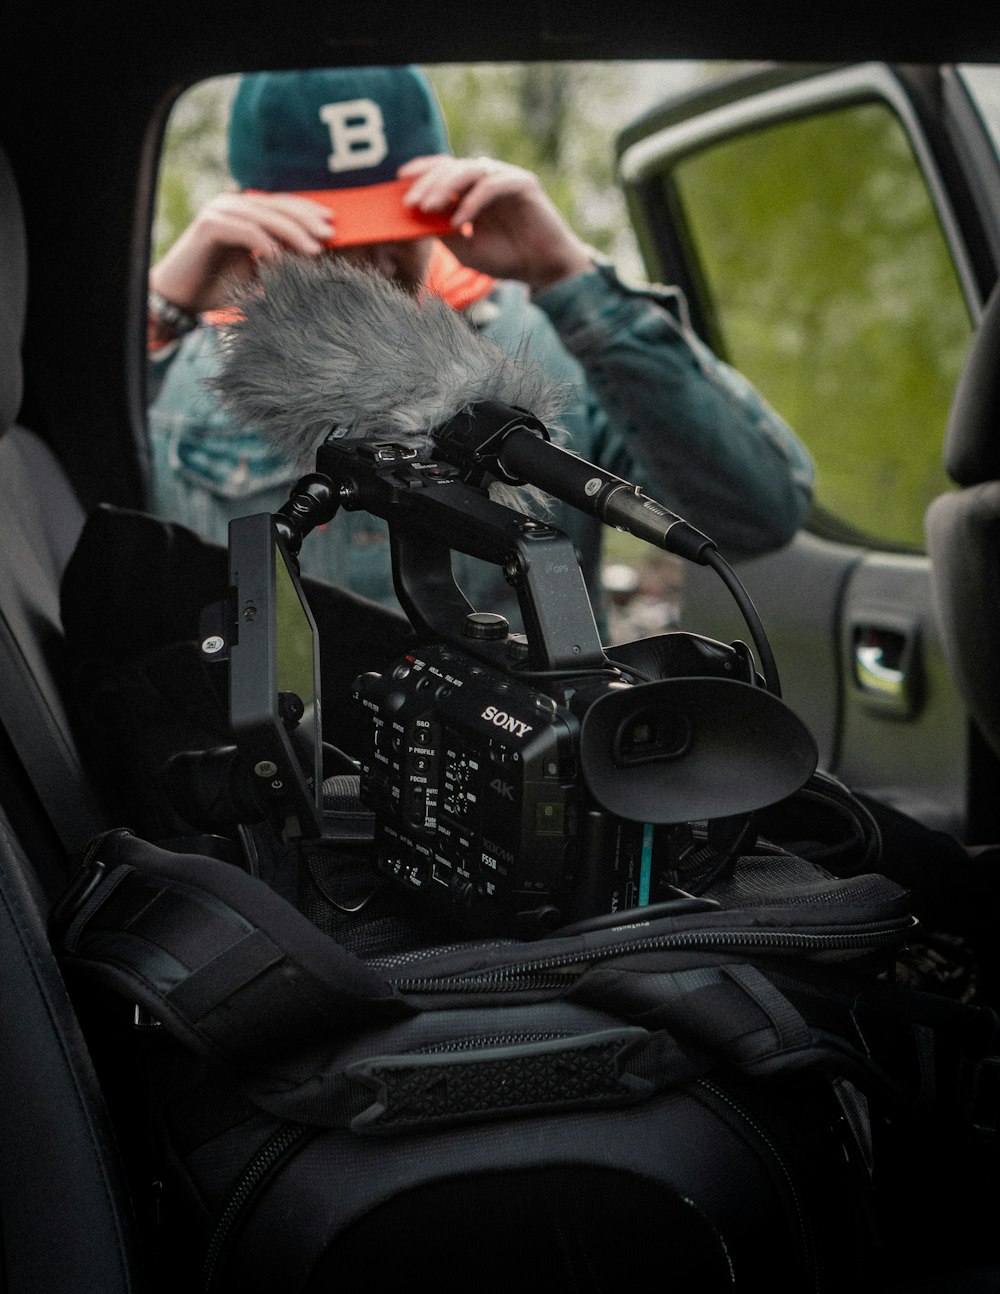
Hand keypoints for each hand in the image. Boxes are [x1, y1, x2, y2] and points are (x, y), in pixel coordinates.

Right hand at [149, 191, 333, 313]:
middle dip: (306, 220)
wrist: (181, 298)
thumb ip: (281, 259)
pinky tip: (282, 260)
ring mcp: (218, 211)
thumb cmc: (220, 286)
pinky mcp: (208, 225)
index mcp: (244, 210)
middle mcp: (231, 204)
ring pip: (264, 216)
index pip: (281, 205)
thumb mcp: (258, 271)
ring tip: (315, 251)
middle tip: (329, 235)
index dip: (307, 212)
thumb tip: (316, 260)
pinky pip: (245, 230)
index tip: (332, 225)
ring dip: (292, 232)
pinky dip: (265, 244)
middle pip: (276, 206)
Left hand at [397, 155, 592, 292]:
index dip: (421, 171)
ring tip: (428, 208)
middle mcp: (487, 178)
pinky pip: (491, 186)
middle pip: (451, 167)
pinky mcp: (523, 184)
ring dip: (444, 187)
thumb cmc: (505, 258)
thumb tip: (413, 220)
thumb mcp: (464, 248)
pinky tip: (459, 222)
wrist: (542, 269)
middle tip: (410, 202)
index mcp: (472, 189)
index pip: (443, 170)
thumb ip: (441, 232)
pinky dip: (472, 202)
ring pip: (469, 170)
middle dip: (427, 183)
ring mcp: (505, 178)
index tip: (398, 181)